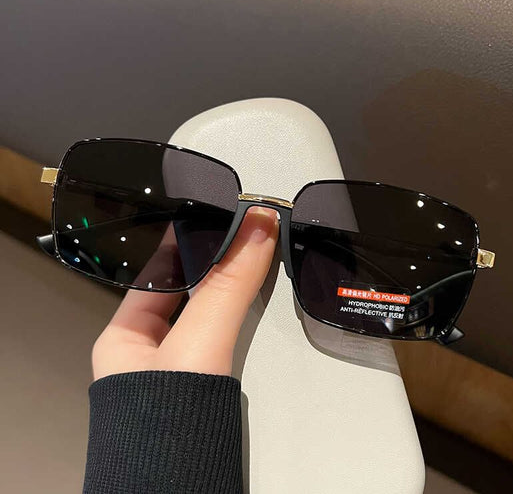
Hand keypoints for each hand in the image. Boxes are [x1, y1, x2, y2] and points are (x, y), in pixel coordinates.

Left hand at [91, 207, 278, 379]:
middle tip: (239, 233)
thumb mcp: (198, 345)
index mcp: (122, 339)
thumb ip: (227, 287)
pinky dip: (238, 320)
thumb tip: (256, 230)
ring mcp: (176, 370)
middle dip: (212, 264)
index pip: (153, 272)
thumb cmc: (168, 430)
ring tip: (249, 257)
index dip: (182, 242)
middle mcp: (146, 352)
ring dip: (228, 292)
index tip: (209, 216)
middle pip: (183, 290)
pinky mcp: (204, 386)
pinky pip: (221, 337)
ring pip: (206, 314)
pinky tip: (251, 305)